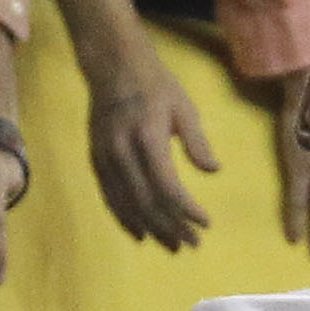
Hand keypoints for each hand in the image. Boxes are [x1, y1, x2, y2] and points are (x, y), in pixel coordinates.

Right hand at [87, 38, 217, 249]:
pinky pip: (110, 197)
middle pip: (148, 202)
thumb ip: (197, 141)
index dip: (187, 210)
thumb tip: (213, 170)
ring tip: (172, 245)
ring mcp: (106, 157)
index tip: (205, 223)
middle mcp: (123, 151)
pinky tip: (141, 233)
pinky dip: (125, 218)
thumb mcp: (183, 107)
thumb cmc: (155, 85)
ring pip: (128, 204)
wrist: (113, 65)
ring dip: (151, 229)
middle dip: (171, 227)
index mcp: (148, 137)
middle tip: (192, 243)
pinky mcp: (96, 159)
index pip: (168, 186)